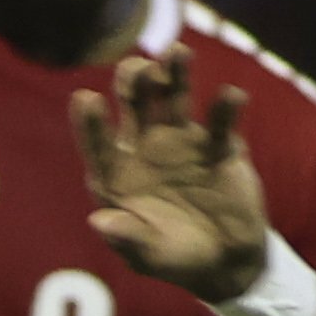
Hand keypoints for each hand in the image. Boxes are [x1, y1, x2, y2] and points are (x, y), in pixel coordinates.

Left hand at [71, 48, 271, 300]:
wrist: (223, 261)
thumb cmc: (173, 257)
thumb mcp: (148, 255)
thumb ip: (127, 237)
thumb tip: (99, 221)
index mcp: (117, 173)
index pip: (98, 143)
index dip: (90, 122)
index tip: (84, 98)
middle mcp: (145, 148)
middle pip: (135, 106)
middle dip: (133, 84)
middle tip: (136, 68)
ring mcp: (182, 141)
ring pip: (175, 99)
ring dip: (176, 74)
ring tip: (177, 54)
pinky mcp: (220, 145)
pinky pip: (222, 122)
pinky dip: (226, 108)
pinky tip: (231, 97)